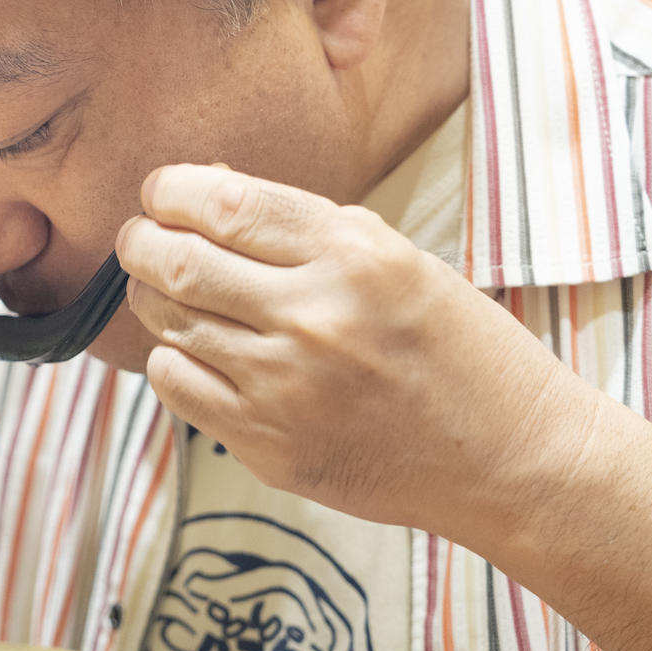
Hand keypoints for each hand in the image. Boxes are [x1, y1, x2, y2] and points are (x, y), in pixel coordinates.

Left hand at [114, 163, 584, 535]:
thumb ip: (308, 231)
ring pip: (167, 322)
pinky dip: (170, 359)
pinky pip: (177, 385)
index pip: (224, 203)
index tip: (161, 193)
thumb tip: (209, 195)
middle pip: (177, 260)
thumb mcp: (401, 262)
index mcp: (354, 255)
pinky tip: (192, 350)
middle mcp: (314, 316)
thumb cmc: (460, 352)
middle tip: (138, 239)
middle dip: (140, 241)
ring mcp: (286, 387)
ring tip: (160, 290)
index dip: (171, 190)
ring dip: (149, 298)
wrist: (513, 460)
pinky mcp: (269, 446)